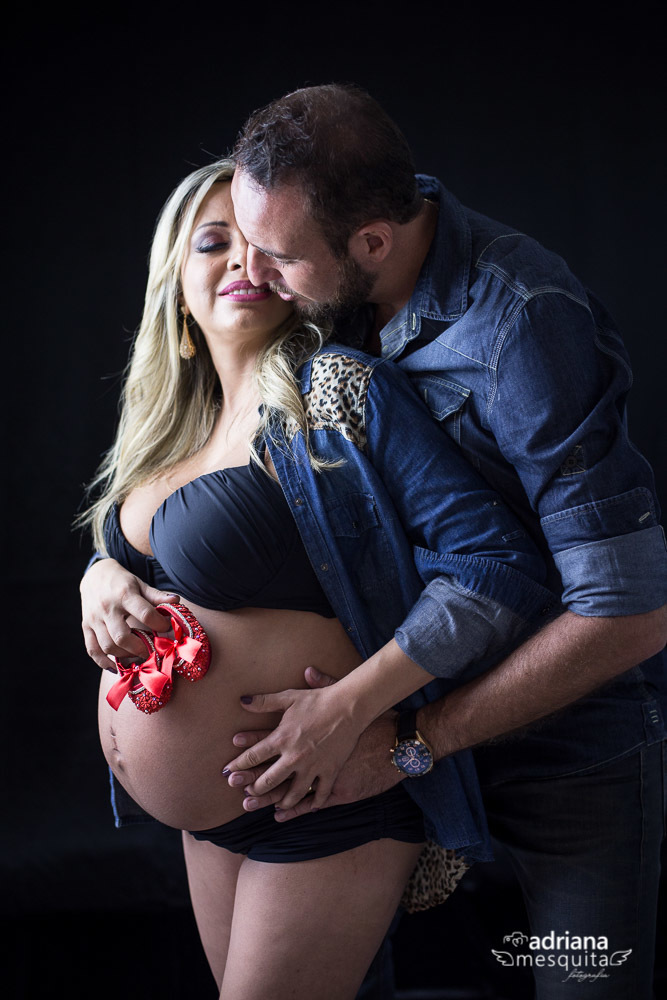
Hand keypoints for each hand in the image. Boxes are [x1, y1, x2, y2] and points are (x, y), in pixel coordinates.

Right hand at [80, 558, 179, 669]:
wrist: (94, 575)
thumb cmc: (121, 581)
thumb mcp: (140, 584)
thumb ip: (156, 595)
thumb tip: (176, 601)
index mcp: (124, 594)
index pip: (145, 614)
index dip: (159, 624)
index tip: (166, 628)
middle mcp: (107, 607)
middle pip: (122, 636)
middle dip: (140, 648)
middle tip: (151, 650)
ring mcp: (94, 618)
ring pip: (107, 645)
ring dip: (125, 655)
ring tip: (137, 655)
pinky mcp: (85, 626)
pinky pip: (92, 649)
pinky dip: (103, 662)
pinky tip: (116, 667)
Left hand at [224, 668, 401, 817]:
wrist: (350, 706)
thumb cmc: (319, 700)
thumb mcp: (289, 697)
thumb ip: (264, 702)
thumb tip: (242, 701)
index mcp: (282, 737)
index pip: (253, 756)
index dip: (238, 765)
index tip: (227, 772)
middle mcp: (294, 756)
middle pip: (268, 780)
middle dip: (254, 788)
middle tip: (246, 794)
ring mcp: (313, 766)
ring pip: (292, 793)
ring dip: (280, 801)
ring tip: (273, 806)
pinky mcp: (330, 772)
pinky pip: (320, 794)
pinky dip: (311, 804)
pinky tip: (305, 809)